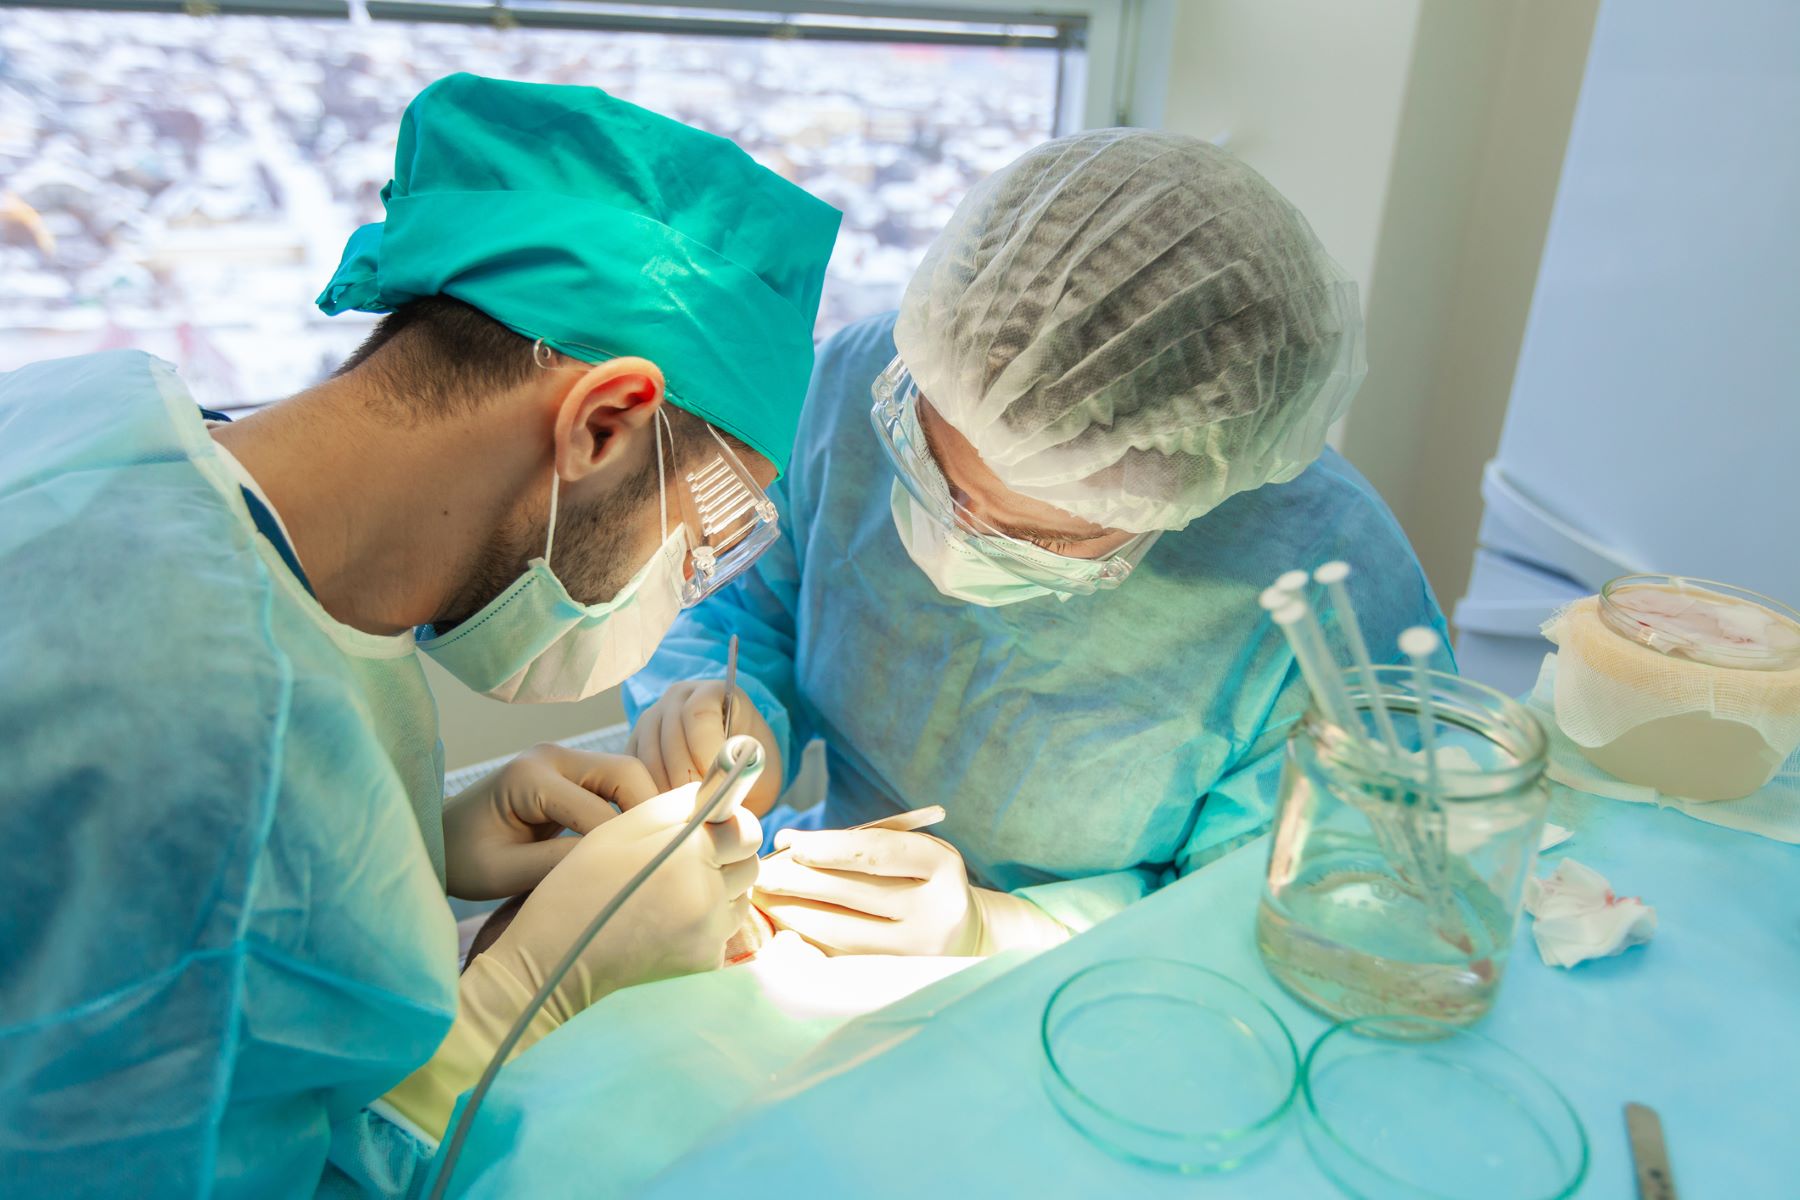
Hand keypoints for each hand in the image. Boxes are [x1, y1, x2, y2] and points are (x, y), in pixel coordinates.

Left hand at [442, 743, 659, 900]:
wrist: (441, 840)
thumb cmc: (463, 859)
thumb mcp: (504, 871)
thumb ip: (555, 865)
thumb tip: (613, 865)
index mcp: (530, 775)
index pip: (595, 810)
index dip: (619, 845)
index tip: (635, 880)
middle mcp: (553, 756)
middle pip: (624, 773)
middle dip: (648, 813)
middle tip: (660, 858)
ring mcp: (564, 761)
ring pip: (627, 775)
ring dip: (643, 810)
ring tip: (652, 851)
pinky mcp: (572, 773)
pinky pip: (615, 785)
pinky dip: (631, 809)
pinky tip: (634, 841)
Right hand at [488, 782, 762, 1020]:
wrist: (553, 964)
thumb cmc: (579, 888)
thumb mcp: (619, 830)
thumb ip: (677, 806)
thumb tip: (720, 792)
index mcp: (690, 855)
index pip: (747, 829)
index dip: (729, 825)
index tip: (709, 828)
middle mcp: (709, 896)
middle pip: (749, 865)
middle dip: (727, 857)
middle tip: (685, 861)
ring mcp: (709, 935)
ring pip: (738, 900)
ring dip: (718, 891)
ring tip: (669, 894)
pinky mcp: (703, 965)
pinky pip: (720, 934)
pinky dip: (703, 925)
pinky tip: (664, 925)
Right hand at [628, 679, 782, 813]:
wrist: (732, 764)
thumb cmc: (747, 763)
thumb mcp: (757, 766)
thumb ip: (744, 773)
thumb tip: (724, 799)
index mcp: (713, 692)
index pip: (699, 714)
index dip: (706, 750)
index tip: (717, 782)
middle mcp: (676, 700)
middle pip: (670, 739)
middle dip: (686, 779)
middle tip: (702, 809)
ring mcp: (651, 720)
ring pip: (648, 759)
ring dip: (667, 792)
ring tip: (687, 816)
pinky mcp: (634, 745)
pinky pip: (633, 772)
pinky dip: (649, 794)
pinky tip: (669, 814)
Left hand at [754, 827, 1070, 957]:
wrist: (968, 932)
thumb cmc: (924, 879)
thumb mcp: (913, 850)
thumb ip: (862, 846)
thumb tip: (790, 845)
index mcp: (941, 865)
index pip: (877, 852)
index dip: (829, 847)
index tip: (790, 843)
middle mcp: (936, 910)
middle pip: (854, 892)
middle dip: (800, 879)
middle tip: (762, 871)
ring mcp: (918, 951)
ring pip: (842, 931)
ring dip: (794, 913)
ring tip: (765, 897)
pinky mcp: (900, 978)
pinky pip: (842, 957)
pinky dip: (809, 940)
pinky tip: (785, 927)